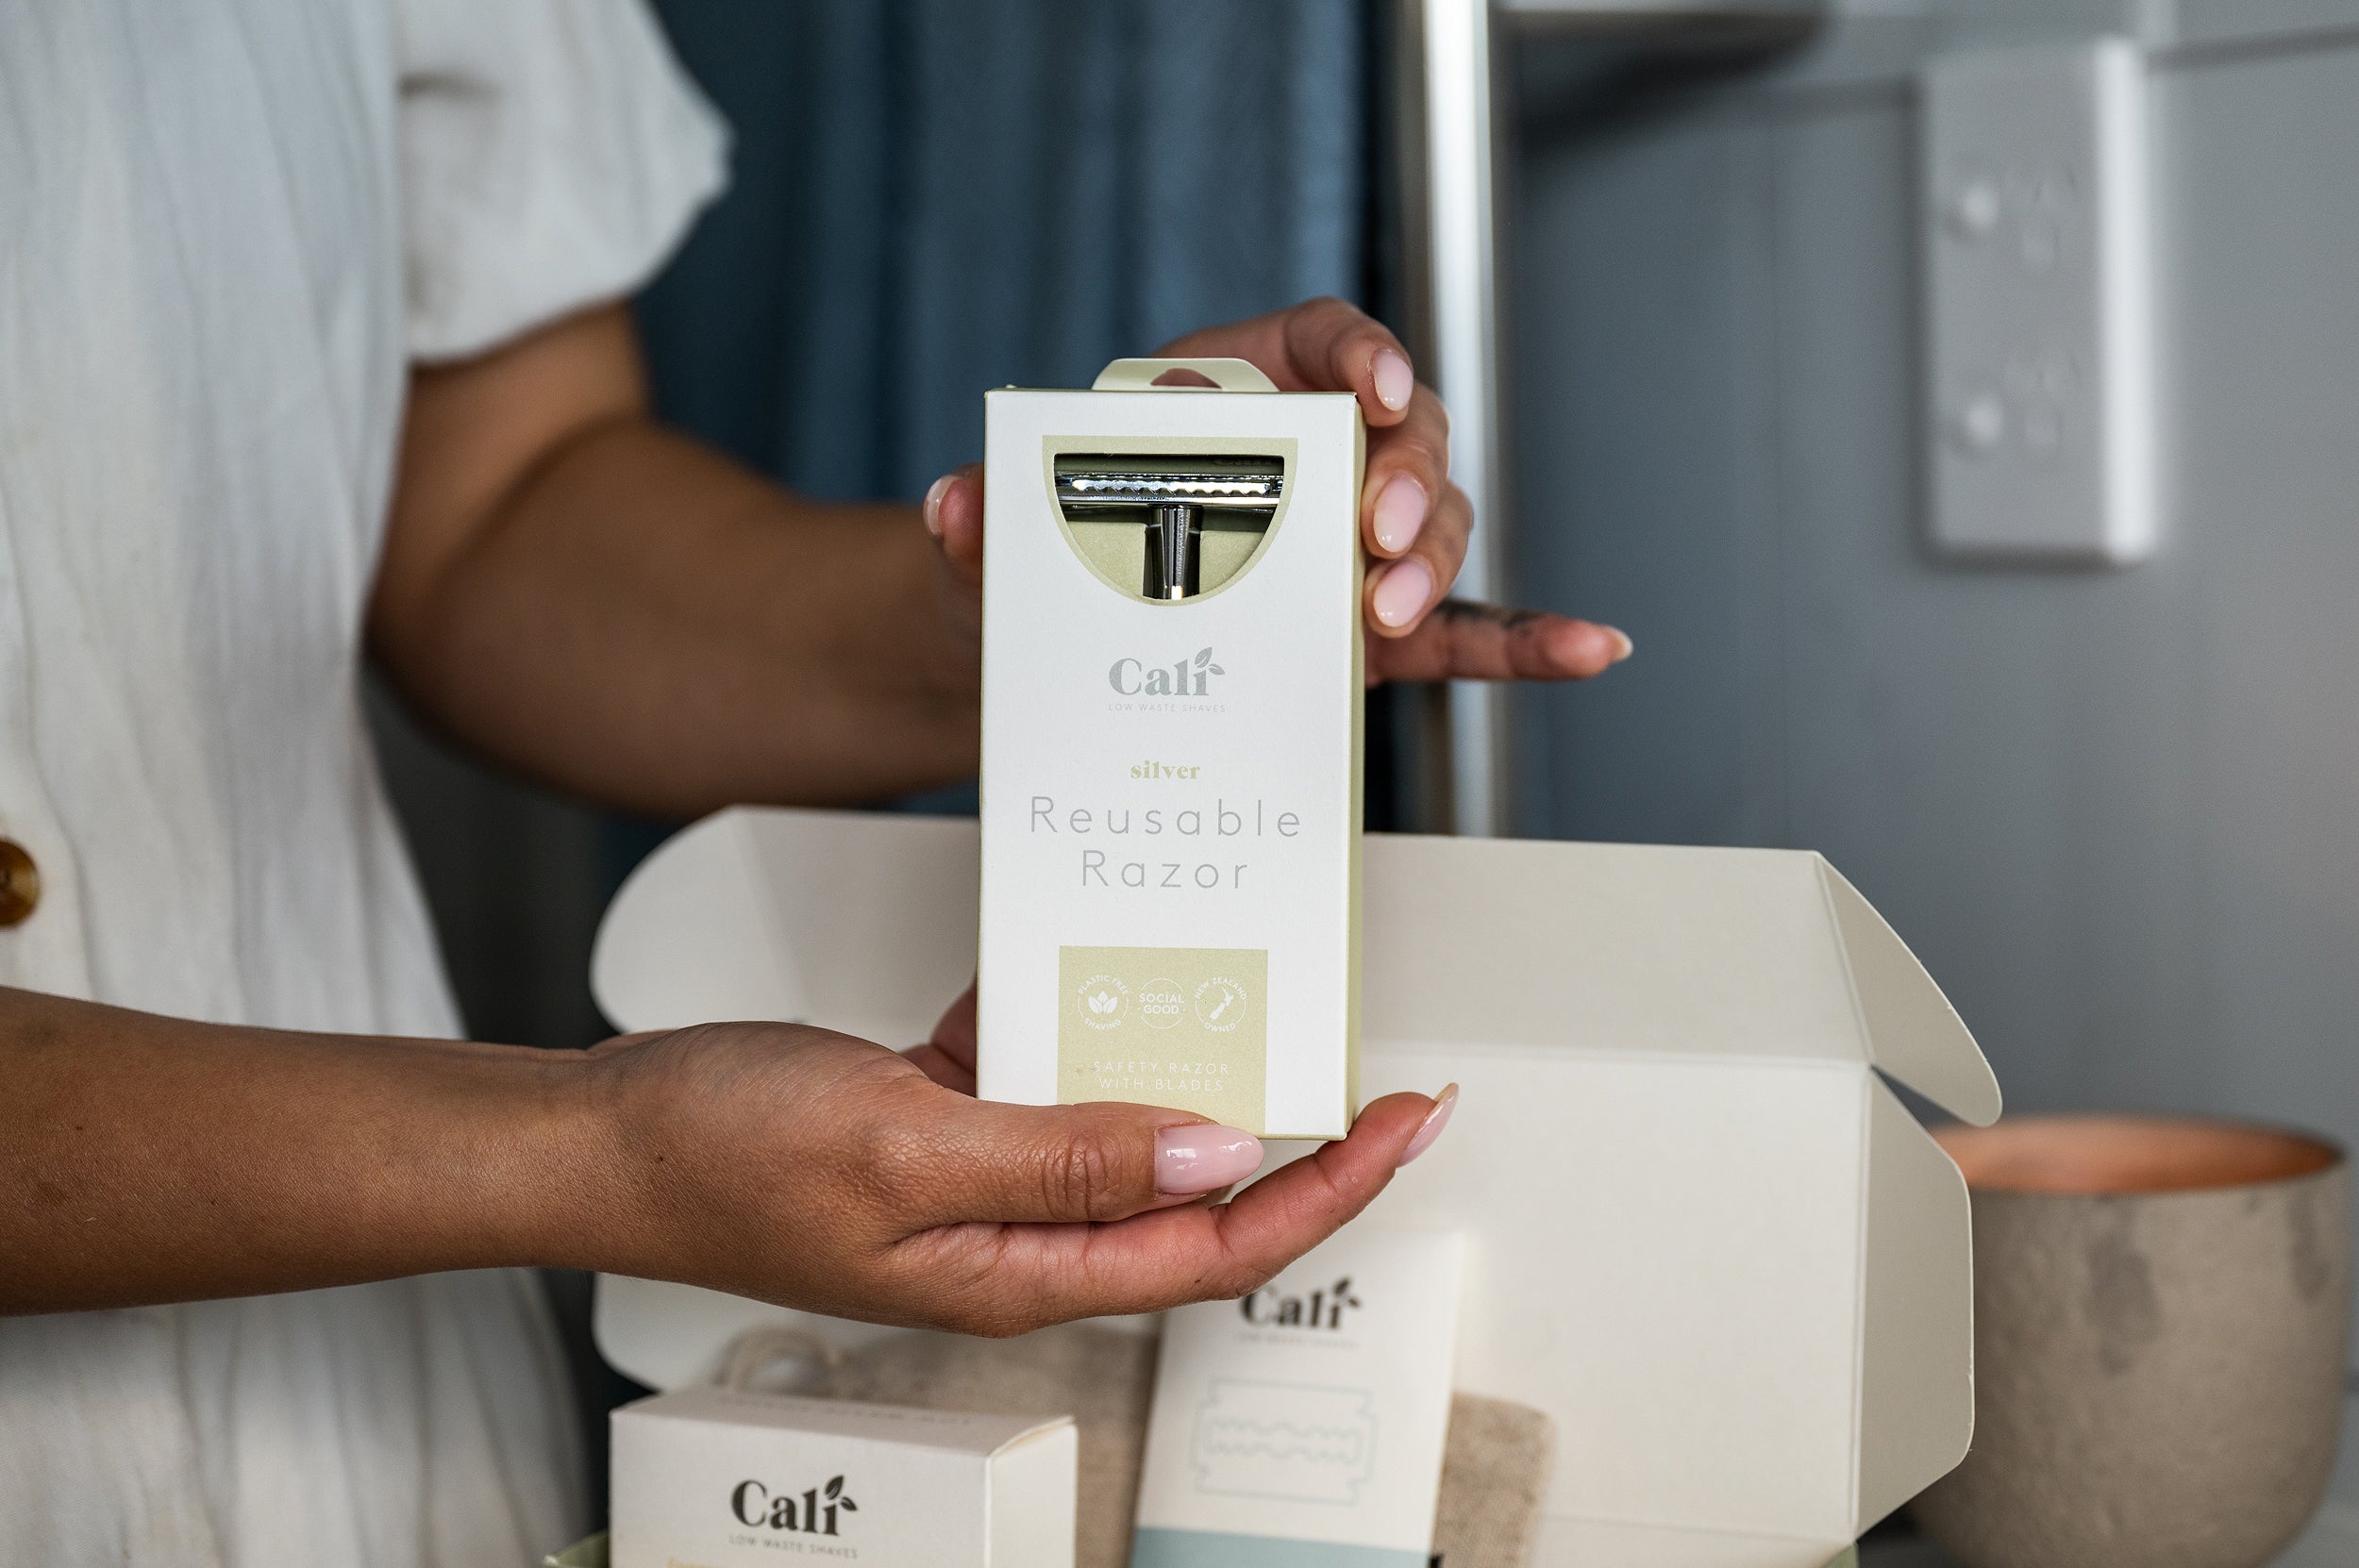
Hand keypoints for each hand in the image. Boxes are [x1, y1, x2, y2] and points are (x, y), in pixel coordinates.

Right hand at [583, 1017, 1451, 1335]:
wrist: (603, 1135)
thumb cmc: (721, 1155)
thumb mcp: (908, 1145)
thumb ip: (1068, 1154)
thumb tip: (1217, 1152)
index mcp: (1020, 1270)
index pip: (1221, 1247)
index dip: (1330, 1192)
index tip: (1406, 1123)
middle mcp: (1015, 1238)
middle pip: (1198, 1201)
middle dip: (1301, 1146)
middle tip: (1378, 1075)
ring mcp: (981, 1182)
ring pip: (1129, 1134)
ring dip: (1193, 1074)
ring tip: (1254, 998)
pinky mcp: (944, 1127)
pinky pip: (1048, 1081)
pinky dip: (1085, 1025)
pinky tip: (1096, 965)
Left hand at [920, 297, 1632, 683]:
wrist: (1048, 646)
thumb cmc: (1039, 558)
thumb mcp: (999, 531)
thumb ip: (982, 511)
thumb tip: (958, 504)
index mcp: (1241, 392)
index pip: (1327, 339)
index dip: (1361, 352)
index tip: (1367, 386)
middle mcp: (1315, 458)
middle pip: (1402, 435)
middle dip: (1403, 477)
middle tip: (1369, 533)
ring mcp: (1351, 549)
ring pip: (1436, 528)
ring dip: (1430, 562)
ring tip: (1384, 613)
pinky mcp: (1370, 634)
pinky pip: (1466, 631)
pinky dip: (1530, 642)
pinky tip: (1592, 652)